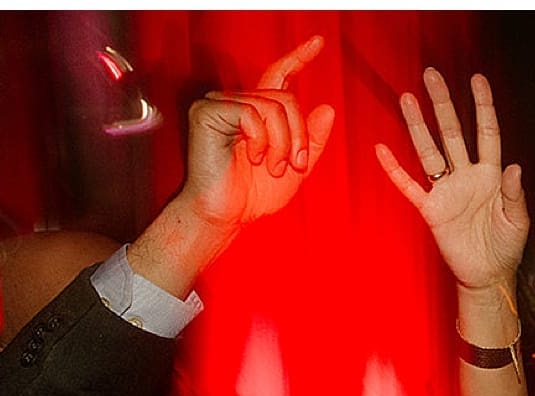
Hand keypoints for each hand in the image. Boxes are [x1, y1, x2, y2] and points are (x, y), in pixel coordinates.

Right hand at [174, 37, 336, 237]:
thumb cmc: (254, 194)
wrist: (227, 214)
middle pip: (286, 98)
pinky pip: (251, 114)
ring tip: (274, 167)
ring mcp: (220, 104)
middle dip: (299, 135)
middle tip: (295, 164)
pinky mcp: (207, 111)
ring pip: (273, 107)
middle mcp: (238, 102)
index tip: (318, 43)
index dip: (298, 58)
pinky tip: (254, 158)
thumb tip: (327, 108)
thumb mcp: (295, 167)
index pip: (279, 76)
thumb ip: (312, 140)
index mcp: (258, 113)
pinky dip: (262, 140)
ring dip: (283, 143)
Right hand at [376, 69, 529, 291]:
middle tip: (432, 75)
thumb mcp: (517, 221)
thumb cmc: (506, 247)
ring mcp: (446, 191)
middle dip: (442, 104)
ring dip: (417, 126)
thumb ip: (514, 194)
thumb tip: (515, 167)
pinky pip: (409, 186)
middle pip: (453, 133)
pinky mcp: (431, 209)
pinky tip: (382, 149)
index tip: (477, 79)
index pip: (486, 133)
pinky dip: (395, 169)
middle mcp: (467, 176)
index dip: (482, 106)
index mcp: (491, 176)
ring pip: (429, 151)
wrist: (487, 276)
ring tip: (406, 98)